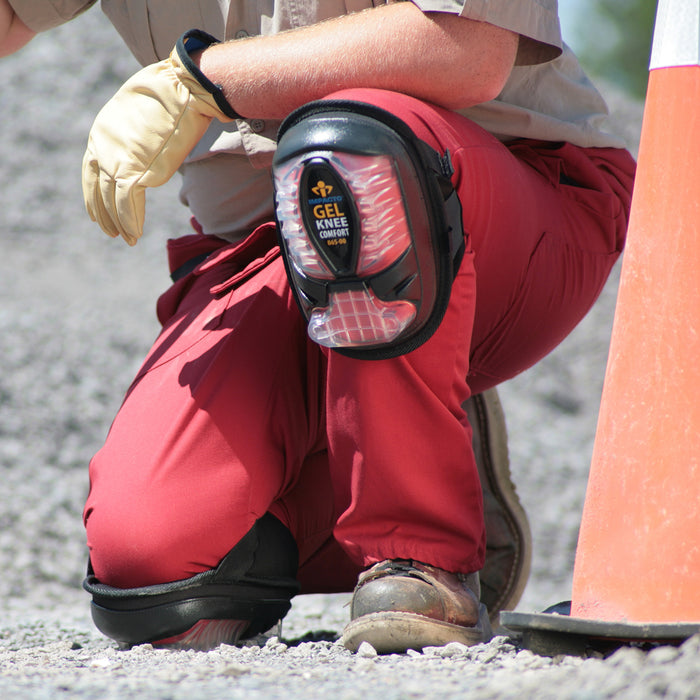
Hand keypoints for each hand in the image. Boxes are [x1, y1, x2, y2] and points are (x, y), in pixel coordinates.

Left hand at [82, 32, 236, 244]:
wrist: (183, 90)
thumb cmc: (173, 93)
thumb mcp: (144, 112)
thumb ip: (139, 132)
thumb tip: (150, 139)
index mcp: (101, 133)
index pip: (90, 170)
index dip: (94, 194)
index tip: (97, 210)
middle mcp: (102, 148)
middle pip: (97, 190)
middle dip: (104, 214)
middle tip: (111, 232)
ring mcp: (116, 161)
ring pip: (110, 202)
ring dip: (119, 224)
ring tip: (127, 239)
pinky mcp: (134, 173)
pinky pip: (127, 206)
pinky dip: (131, 223)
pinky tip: (135, 235)